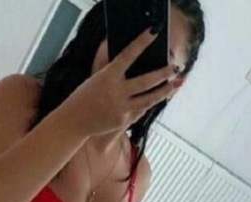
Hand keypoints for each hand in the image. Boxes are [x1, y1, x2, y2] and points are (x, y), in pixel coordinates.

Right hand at [64, 27, 178, 136]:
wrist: (75, 122)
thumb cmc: (84, 96)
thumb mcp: (95, 77)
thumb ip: (106, 63)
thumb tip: (112, 46)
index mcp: (108, 76)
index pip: (128, 54)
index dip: (142, 42)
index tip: (154, 32)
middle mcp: (116, 92)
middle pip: (146, 81)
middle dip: (163, 73)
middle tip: (175, 66)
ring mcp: (121, 108)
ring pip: (149, 99)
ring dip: (164, 91)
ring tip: (175, 83)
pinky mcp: (123, 120)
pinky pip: (140, 110)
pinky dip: (149, 103)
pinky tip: (160, 96)